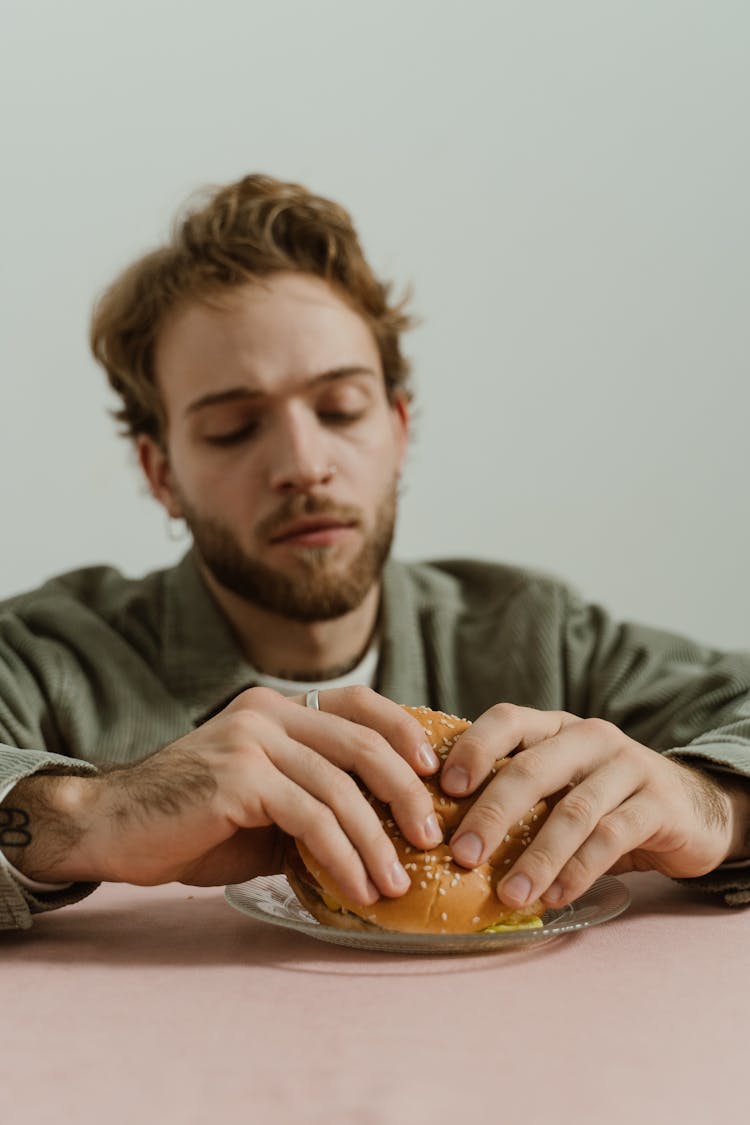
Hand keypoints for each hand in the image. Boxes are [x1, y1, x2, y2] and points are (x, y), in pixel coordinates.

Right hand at [3, 686, 442, 904]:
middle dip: (406, 794)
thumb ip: (312, 799)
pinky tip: (356, 888)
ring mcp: (251, 740)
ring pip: (340, 787)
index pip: (359, 703)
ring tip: (395, 885)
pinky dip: (342, 856)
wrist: (110, 827)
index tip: (435, 774)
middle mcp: (267, 711)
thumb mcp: (262, 802)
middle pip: (362, 742)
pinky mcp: (238, 777)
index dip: (405, 732)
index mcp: (276, 707)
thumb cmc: (191, 822)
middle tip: (431, 838)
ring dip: (376, 842)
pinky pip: (309, 816)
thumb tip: (383, 832)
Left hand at [442, 704, 748, 908]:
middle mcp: (589, 738)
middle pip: (531, 769)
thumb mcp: (561, 786)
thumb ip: (518, 798)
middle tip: (462, 855)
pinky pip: (611, 838)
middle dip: (492, 814)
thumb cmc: (606, 801)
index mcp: (555, 727)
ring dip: (536, 858)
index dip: (473, 748)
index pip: (507, 720)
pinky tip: (555, 897)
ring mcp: (627, 766)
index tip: (444, 788)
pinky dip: (579, 871)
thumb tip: (445, 839)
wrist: (694, 809)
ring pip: (573, 811)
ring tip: (509, 894)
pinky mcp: (659, 804)